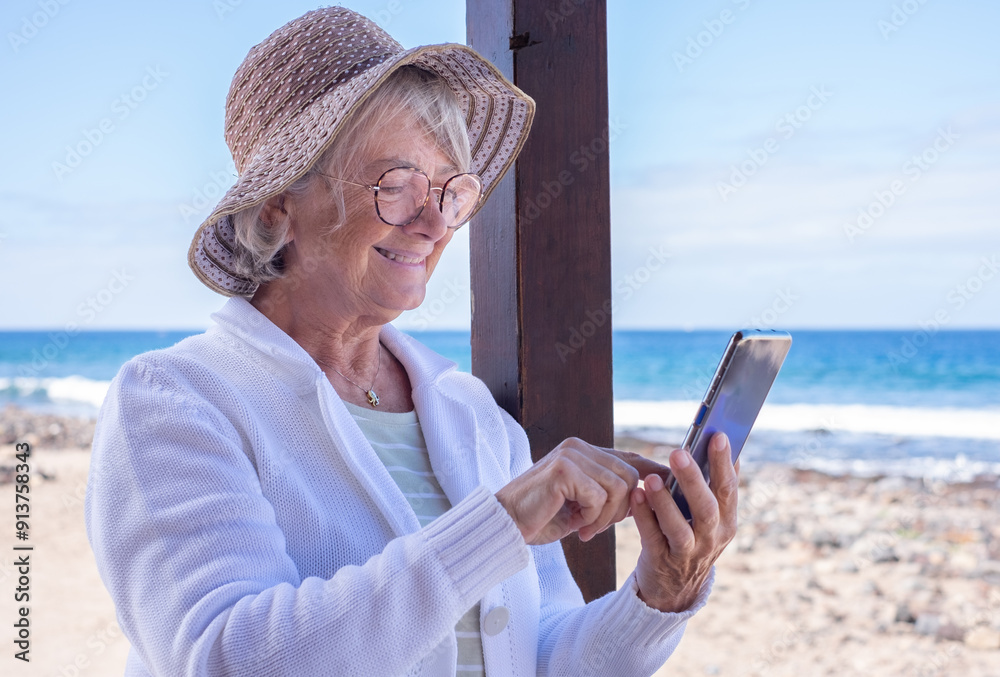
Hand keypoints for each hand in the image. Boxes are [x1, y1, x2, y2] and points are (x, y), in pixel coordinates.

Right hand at [495, 438, 669, 545]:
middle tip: (597, 526)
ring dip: (607, 516)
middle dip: (622, 508)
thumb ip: (609, 495)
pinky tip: (576, 524)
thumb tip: (648, 494)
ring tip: (585, 528)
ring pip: (619, 487)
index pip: (629, 458)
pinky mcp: (564, 468)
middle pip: (630, 476)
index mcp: (584, 452)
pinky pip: (599, 496)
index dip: (654, 473)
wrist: (504, 524)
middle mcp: (579, 447)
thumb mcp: (583, 506)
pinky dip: (592, 517)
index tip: (674, 487)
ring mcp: (571, 455)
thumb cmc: (541, 517)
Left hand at [630, 432, 738, 612]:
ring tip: (651, 479)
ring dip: (665, 502)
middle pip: (706, 508)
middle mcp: (711, 538)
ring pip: (679, 528)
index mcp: (727, 521)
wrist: (675, 589)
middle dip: (693, 479)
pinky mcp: (661, 561)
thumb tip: (721, 441)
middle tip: (678, 452)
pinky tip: (635, 497)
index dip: (724, 463)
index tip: (718, 436)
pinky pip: (652, 538)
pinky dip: (644, 517)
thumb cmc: (692, 537)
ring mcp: (687, 553)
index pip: (728, 489)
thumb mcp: (711, 518)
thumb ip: (714, 485)